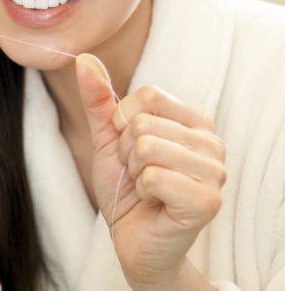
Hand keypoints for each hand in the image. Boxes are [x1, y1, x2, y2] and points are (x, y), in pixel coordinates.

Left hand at [76, 53, 225, 289]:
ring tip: (147, 188)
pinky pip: (154, 176)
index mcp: (194, 120)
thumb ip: (98, 98)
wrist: (132, 239)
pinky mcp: (207, 201)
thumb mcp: (107, 137)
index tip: (130, 147)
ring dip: (134, 172)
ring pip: (147, 148)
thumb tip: (84, 58)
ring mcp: (214, 172)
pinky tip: (155, 203)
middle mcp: (212, 142)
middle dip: (127, 151)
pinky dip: (142, 190)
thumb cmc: (126, 186)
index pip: (149, 94)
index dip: (123, 121)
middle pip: (145, 123)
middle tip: (139, 174)